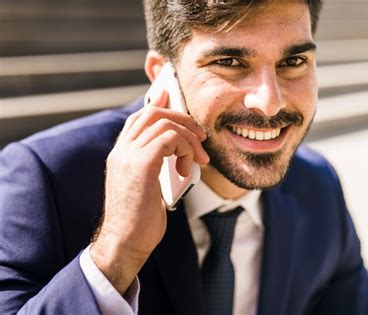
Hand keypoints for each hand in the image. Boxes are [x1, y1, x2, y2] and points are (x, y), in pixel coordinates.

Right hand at [90, 90, 208, 293]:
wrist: (125, 243)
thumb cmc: (139, 220)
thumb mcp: (146, 187)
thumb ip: (154, 165)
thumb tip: (171, 154)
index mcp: (121, 154)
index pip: (139, 118)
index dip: (159, 106)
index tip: (175, 101)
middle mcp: (122, 150)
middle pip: (153, 113)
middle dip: (183, 119)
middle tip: (201, 137)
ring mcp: (128, 155)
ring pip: (164, 123)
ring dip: (189, 138)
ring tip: (197, 160)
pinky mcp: (141, 164)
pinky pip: (169, 138)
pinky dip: (185, 147)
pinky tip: (186, 167)